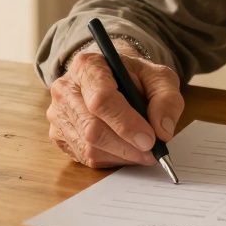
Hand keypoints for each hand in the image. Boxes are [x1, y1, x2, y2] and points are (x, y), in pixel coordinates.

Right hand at [46, 44, 184, 168]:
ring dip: (121, 155)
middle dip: (126, 146)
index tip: (150, 139)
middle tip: (152, 152)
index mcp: (88, 66)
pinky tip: (125, 150)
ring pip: (88, 148)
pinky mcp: (58, 135)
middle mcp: (66, 89)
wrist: (112, 78)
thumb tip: (163, 131)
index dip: (126, 123)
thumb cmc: (134, 77)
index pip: (101, 99)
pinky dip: (110, 159)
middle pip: (92, 128)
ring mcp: (58, 114)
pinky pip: (84, 158)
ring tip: (143, 152)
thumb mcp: (158, 77)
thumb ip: (166, 99)